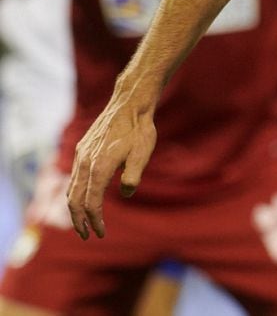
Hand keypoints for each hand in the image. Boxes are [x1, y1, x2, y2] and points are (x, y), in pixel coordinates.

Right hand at [67, 91, 157, 238]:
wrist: (129, 103)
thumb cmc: (139, 129)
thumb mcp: (143, 153)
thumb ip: (133, 176)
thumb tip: (126, 193)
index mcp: (99, 167)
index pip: (92, 203)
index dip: (95, 221)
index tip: (101, 233)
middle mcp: (85, 162)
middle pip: (75, 200)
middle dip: (80, 221)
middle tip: (88, 235)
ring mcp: (81, 155)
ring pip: (71, 189)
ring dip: (75, 209)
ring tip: (83, 223)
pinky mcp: (82, 149)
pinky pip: (74, 177)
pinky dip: (75, 193)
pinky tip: (83, 199)